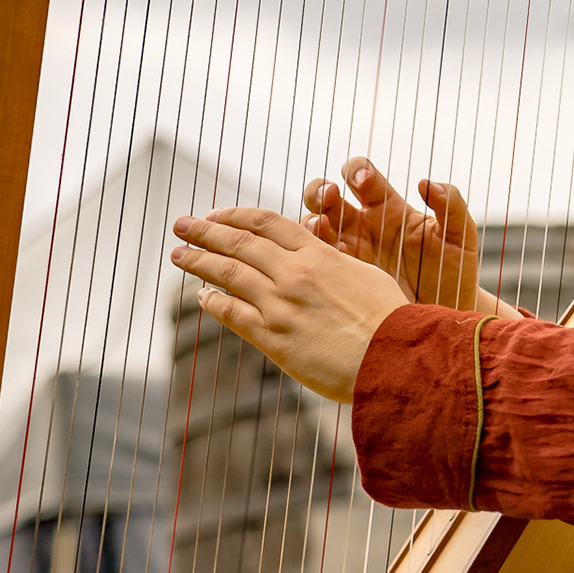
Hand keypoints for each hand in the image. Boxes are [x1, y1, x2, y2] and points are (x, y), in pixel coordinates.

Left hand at [169, 208, 408, 403]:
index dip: (235, 215)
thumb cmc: (390, 318)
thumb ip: (334, 260)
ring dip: (199, 262)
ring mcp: (281, 306)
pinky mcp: (274, 339)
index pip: (266, 223)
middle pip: (239, 242)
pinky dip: (212, 303)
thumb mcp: (365, 273)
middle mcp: (294, 273)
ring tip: (178, 254)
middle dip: (205, 231)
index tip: (216, 214)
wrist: (395, 359)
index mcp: (318, 252)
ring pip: (229, 274)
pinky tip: (200, 297)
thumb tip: (318, 251)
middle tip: (182, 224)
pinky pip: (233, 315)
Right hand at [304, 157, 483, 312]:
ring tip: (321, 226)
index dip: (357, 171)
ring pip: (314, 228)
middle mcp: (363, 225)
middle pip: (327, 196)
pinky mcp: (342, 280)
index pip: (362, 176)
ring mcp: (349, 252)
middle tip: (329, 196)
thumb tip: (427, 183)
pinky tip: (326, 259)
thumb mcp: (460, 236)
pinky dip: (313, 257)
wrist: (446, 316)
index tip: (363, 181)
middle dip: (320, 190)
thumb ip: (452, 205)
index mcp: (389, 207)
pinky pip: (317, 264)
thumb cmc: (454, 271)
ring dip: (311, 221)